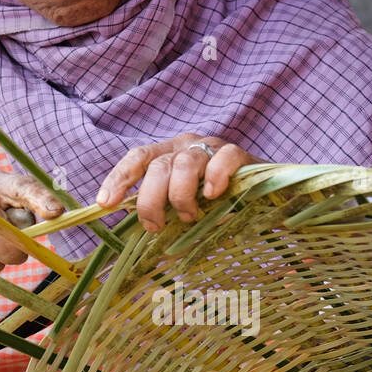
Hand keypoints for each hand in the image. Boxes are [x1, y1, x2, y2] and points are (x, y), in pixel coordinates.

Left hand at [95, 133, 263, 231]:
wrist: (265, 192)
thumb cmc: (217, 200)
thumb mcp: (185, 201)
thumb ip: (164, 205)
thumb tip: (142, 226)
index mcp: (168, 153)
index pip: (138, 157)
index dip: (120, 178)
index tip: (106, 202)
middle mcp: (186, 145)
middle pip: (159, 166)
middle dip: (151, 200)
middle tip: (157, 225)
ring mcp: (213, 146)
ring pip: (186, 163)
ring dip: (182, 195)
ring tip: (190, 217)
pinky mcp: (240, 153)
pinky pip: (224, 158)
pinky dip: (216, 177)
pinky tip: (213, 196)